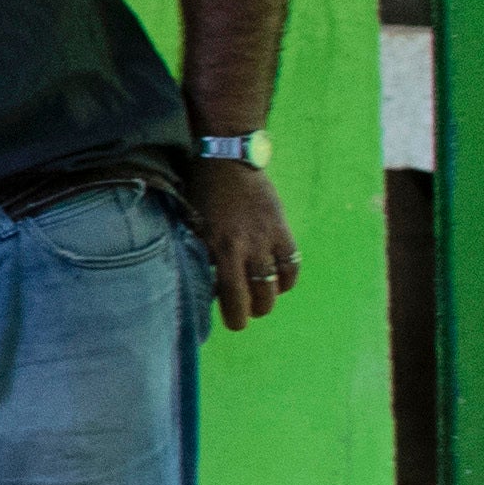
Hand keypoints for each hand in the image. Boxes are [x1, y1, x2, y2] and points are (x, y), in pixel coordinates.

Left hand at [193, 162, 299, 328]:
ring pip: (275, 284)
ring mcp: (266, 238)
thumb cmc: (201, 194)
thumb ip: (200, 253)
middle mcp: (244, 247)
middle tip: (246, 314)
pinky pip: (292, 264)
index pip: (230, 295)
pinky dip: (287, 279)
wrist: (227, 161)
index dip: (234, 315)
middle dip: (252, 311)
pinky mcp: (282, 229)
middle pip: (256, 295)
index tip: (234, 322)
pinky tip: (279, 282)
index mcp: (217, 247)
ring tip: (262, 302)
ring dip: (270, 298)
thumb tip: (206, 282)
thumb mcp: (192, 225)